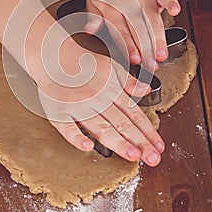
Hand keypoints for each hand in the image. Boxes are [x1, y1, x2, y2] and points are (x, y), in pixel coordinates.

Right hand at [35, 38, 164, 166]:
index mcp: (111, 90)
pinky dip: (76, 136)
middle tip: (152, 158)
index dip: (147, 131)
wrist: (52, 53)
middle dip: (139, 142)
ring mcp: (77, 106)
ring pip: (100, 127)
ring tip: (132, 155)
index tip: (158, 146)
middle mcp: (97, 99)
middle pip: (122, 124)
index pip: (134, 114)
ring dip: (117, 142)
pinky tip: (87, 147)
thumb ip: (129, 81)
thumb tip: (146, 91)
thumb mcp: (111, 66)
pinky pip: (66, 126)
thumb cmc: (82, 62)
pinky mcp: (58, 110)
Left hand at [84, 0, 180, 69]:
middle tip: (151, 65)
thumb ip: (92, 17)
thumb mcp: (94, 0)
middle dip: (145, 48)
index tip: (134, 60)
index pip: (121, 31)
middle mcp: (128, 3)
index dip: (128, 46)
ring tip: (162, 53)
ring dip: (158, 37)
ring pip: (152, 19)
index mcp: (112, 9)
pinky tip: (175, 11)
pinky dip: (171, 2)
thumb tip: (89, 31)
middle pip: (138, 29)